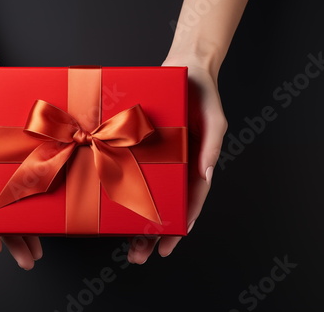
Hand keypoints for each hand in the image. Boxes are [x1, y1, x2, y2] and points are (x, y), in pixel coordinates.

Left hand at [127, 58, 227, 263]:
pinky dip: (118, 187)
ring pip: (143, 194)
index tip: (166, 247)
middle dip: (150, 234)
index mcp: (192, 165)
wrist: (185, 67)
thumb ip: (212, 144)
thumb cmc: (203, 92)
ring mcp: (154, 157)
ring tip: (123, 244)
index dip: (178, 227)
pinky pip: (127, 168)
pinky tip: (109, 205)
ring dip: (133, 220)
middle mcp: (173, 166)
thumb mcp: (214, 117)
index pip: (187, 203)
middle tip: (137, 256)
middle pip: (162, 206)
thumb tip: (206, 174)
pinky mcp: (136, 145)